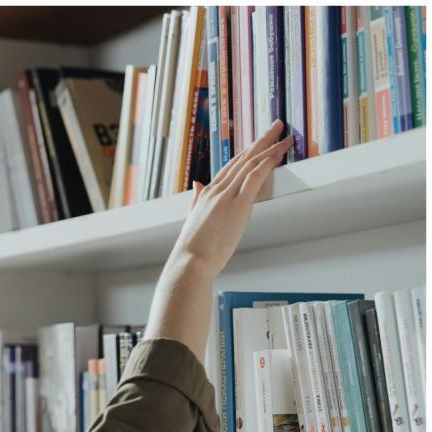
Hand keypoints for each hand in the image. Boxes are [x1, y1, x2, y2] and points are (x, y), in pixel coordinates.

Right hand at [169, 119, 293, 279]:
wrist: (191, 261)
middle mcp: (216, 190)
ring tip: (285, 135)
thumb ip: (196, 200)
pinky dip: (268, 163)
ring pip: (251, 164)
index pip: (231, 166)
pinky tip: (279, 153)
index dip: (247, 151)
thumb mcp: (193, 218)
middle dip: (261, 140)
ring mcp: (227, 195)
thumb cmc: (193, 248)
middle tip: (276, 126)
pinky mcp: (237, 205)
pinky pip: (255, 177)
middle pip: (243, 158)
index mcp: (206, 193)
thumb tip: (197, 185)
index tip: (259, 141)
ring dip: (270, 147)